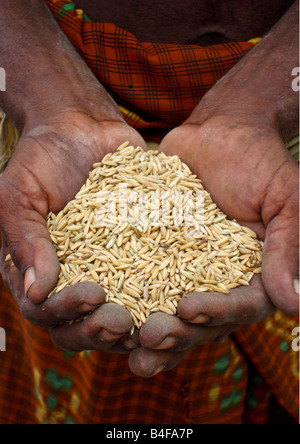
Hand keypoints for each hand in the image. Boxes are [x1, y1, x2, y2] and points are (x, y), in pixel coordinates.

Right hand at [0, 109, 145, 352]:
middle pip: (82, 324)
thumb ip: (24, 240)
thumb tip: (37, 291)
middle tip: (121, 321)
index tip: (92, 294)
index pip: (45, 310)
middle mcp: (74, 277)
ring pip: (119, 312)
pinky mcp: (140, 253)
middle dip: (100, 330)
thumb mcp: (17, 194)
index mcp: (38, 270)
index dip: (66, 311)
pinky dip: (167, 291)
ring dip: (136, 324)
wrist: (82, 128)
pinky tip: (184, 293)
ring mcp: (109, 269)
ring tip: (154, 320)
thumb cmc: (41, 159)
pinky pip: (153, 279)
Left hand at [129, 114, 297, 376]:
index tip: (189, 308)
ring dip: (148, 327)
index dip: (218, 313)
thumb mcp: (285, 199)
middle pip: (202, 320)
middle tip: (149, 337)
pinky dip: (125, 295)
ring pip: (169, 309)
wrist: (219, 133)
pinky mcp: (158, 254)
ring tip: (121, 338)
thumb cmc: (259, 161)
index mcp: (256, 274)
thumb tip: (292, 305)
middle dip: (176, 332)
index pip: (243, 306)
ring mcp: (187, 270)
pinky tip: (102, 309)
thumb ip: (289, 248)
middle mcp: (221, 280)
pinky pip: (143, 279)